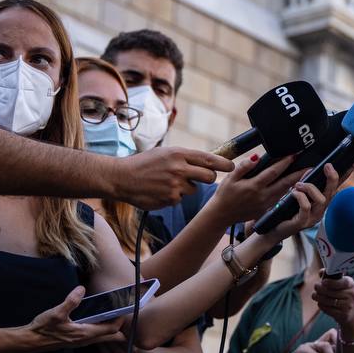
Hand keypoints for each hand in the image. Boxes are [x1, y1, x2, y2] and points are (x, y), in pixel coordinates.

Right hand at [23, 286, 126, 350]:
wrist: (30, 341)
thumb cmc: (43, 328)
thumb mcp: (56, 313)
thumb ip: (70, 301)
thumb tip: (81, 289)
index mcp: (84, 333)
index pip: (110, 329)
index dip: (120, 320)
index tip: (125, 309)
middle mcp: (85, 340)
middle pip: (110, 336)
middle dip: (120, 327)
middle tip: (124, 312)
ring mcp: (80, 341)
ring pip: (102, 337)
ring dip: (111, 329)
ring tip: (114, 315)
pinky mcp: (75, 340)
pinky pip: (94, 337)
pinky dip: (101, 330)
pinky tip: (97, 320)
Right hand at [118, 146, 233, 207]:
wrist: (121, 178)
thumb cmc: (144, 164)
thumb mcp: (165, 153)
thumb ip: (185, 157)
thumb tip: (208, 161)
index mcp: (178, 153)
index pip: (209, 159)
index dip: (224, 164)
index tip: (232, 167)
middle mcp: (179, 168)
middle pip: (208, 176)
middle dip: (208, 178)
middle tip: (200, 177)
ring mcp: (175, 185)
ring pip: (194, 189)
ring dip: (186, 187)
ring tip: (168, 182)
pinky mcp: (170, 199)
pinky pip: (180, 199)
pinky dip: (173, 196)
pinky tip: (160, 190)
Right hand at [209, 153, 306, 225]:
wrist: (222, 215)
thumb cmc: (225, 194)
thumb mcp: (230, 178)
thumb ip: (244, 166)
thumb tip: (256, 157)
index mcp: (254, 186)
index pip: (273, 172)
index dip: (284, 162)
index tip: (294, 154)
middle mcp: (262, 196)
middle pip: (285, 183)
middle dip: (298, 174)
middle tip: (310, 166)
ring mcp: (266, 204)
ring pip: (285, 191)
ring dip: (296, 182)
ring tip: (306, 174)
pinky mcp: (266, 209)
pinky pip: (280, 198)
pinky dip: (288, 191)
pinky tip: (295, 184)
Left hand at [263, 165, 338, 240]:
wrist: (273, 229)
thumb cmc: (285, 211)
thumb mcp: (296, 194)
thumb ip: (304, 185)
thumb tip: (309, 170)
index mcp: (320, 204)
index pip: (334, 190)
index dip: (341, 178)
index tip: (349, 167)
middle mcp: (320, 211)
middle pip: (332, 193)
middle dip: (332, 178)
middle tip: (327, 166)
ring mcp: (313, 218)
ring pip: (321, 199)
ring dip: (310, 187)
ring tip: (298, 185)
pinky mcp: (303, 222)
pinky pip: (306, 206)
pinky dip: (300, 196)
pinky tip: (293, 193)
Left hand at [313, 273, 353, 333]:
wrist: (352, 312)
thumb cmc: (343, 294)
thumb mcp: (341, 283)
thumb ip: (331, 276)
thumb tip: (321, 272)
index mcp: (350, 284)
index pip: (342, 282)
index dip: (331, 282)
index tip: (323, 282)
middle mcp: (351, 294)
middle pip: (331, 292)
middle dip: (320, 289)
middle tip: (315, 287)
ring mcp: (348, 305)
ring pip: (328, 301)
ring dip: (318, 298)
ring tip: (314, 295)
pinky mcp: (343, 314)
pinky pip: (328, 309)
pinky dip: (322, 306)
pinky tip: (320, 303)